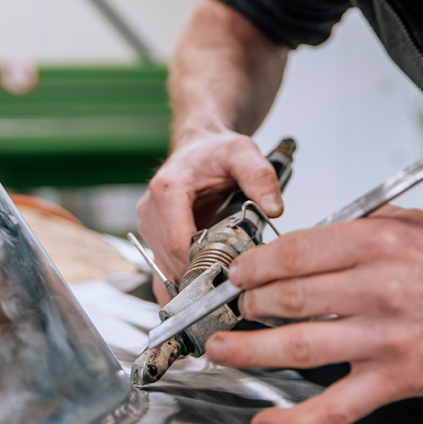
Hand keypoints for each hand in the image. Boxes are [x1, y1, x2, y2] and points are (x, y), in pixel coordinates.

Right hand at [136, 130, 283, 283]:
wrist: (200, 146)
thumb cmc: (215, 151)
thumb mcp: (243, 154)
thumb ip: (260, 178)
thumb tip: (273, 208)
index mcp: (168, 190)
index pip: (178, 245)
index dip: (205, 263)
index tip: (231, 268)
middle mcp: (151, 209)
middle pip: (172, 261)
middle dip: (203, 271)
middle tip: (233, 269)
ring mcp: (149, 224)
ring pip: (167, 268)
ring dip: (193, 274)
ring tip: (220, 267)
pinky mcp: (153, 235)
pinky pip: (163, 269)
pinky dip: (182, 277)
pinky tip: (203, 274)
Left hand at [206, 205, 422, 423]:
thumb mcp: (406, 220)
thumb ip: (352, 227)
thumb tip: (300, 240)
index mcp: (376, 244)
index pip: (296, 252)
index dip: (256, 264)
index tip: (238, 272)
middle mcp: (378, 289)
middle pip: (289, 297)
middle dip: (248, 303)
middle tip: (233, 306)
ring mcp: (385, 339)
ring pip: (299, 347)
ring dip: (250, 350)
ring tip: (221, 349)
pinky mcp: (395, 380)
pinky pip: (336, 407)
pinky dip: (295, 420)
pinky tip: (266, 422)